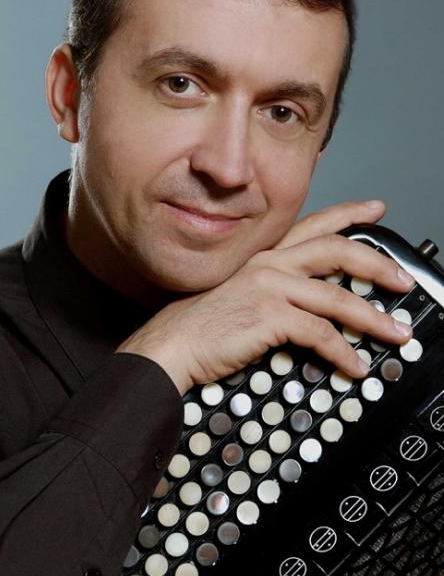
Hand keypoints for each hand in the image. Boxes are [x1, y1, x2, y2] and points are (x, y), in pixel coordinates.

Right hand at [117, 200, 414, 394]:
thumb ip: (273, 291)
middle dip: (377, 264)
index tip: (377, 209)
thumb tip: (310, 306)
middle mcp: (270, 263)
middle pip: (336, 251)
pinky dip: (344, 352)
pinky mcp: (269, 316)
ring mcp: (269, 287)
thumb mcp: (238, 294)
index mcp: (264, 255)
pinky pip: (320, 333)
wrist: (171, 344)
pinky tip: (355, 365)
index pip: (313, 225)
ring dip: (374, 319)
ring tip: (397, 333)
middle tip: (403, 280)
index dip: (349, 214)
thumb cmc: (201, 325)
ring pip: (338, 297)